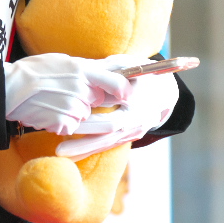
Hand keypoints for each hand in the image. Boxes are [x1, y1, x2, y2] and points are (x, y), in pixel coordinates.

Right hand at [4, 53, 131, 134]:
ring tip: (50, 102)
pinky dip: (60, 123)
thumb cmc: (30, 71)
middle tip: (63, 93)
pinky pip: (70, 126)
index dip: (124, 89)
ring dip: (71, 112)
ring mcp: (72, 107)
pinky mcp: (63, 122)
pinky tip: (45, 113)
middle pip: (95, 101)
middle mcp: (80, 88)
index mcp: (81, 69)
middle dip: (85, 100)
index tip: (127, 95)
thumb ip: (83, 66)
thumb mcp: (59, 60)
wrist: (7, 89)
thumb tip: (106, 67)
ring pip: (82, 115)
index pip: (115, 81)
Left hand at [55, 69, 178, 157]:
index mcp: (136, 102)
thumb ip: (111, 69)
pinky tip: (72, 156)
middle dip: (83, 142)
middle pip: (108, 133)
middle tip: (60, 148)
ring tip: (61, 155)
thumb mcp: (130, 66)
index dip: (90, 121)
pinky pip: (108, 146)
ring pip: (107, 143)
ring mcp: (134, 131)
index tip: (69, 120)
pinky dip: (90, 151)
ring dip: (84, 150)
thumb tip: (86, 68)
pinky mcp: (130, 137)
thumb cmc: (142, 74)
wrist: (163, 91)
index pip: (112, 115)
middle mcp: (136, 120)